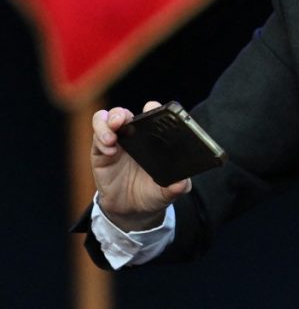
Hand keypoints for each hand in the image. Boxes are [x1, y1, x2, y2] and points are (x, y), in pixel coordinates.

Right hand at [91, 100, 190, 230]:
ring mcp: (115, 143)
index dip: (151, 108)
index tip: (150, 108)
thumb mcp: (168, 190)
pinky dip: (100, 140)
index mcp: (153, 138)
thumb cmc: (153, 192)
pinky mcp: (100, 154)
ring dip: (106, 123)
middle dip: (120, 114)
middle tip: (122, 121)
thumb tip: (181, 184)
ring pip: (105, 120)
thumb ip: (177, 186)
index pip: (151, 115)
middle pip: (123, 114)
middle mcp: (133, 136)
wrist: (132, 210)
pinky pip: (96, 139)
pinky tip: (109, 151)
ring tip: (111, 138)